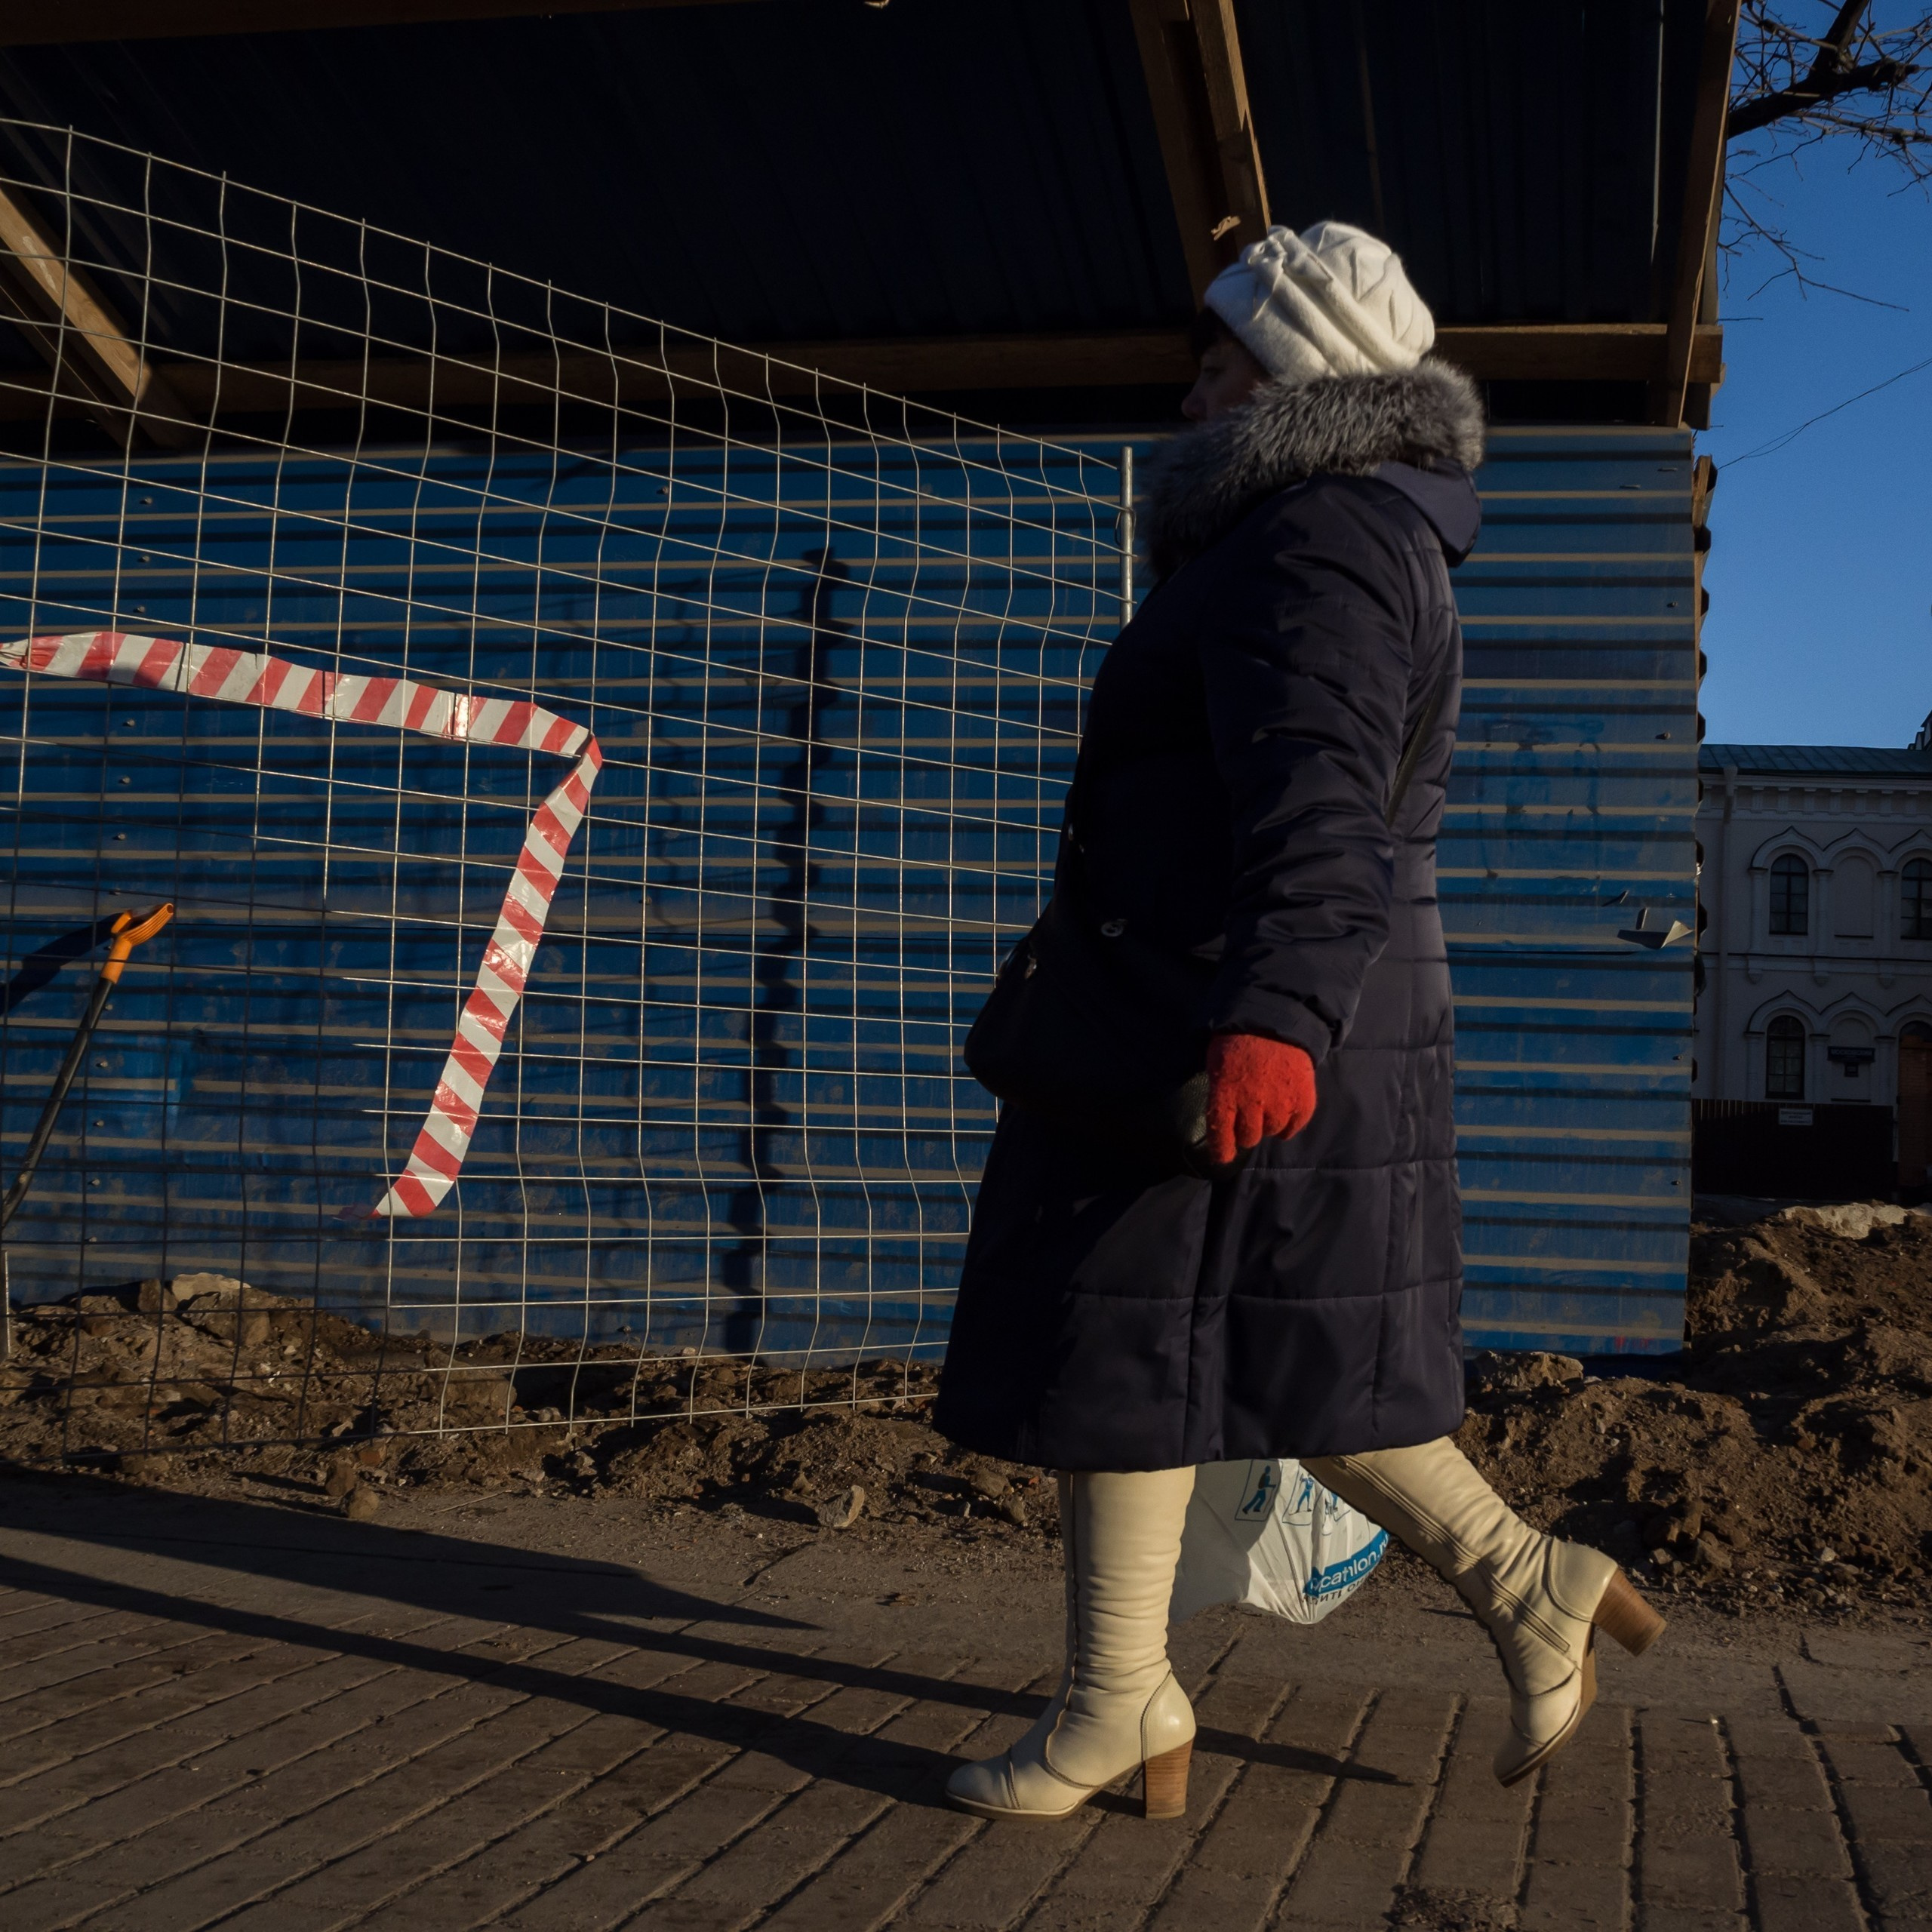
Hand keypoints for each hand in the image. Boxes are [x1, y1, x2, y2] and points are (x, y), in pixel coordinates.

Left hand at [1204, 1033, 1317, 1166]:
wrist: (1276, 1021)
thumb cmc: (1239, 1041)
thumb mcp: (1217, 1063)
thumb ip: (1219, 1091)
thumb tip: (1219, 1117)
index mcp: (1226, 1093)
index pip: (1222, 1133)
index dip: (1222, 1150)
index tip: (1223, 1158)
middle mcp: (1253, 1103)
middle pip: (1249, 1137)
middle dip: (1246, 1131)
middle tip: (1248, 1120)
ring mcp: (1280, 1103)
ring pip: (1272, 1132)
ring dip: (1268, 1125)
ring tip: (1268, 1108)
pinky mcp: (1303, 1101)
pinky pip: (1294, 1126)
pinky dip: (1289, 1124)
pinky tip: (1284, 1111)